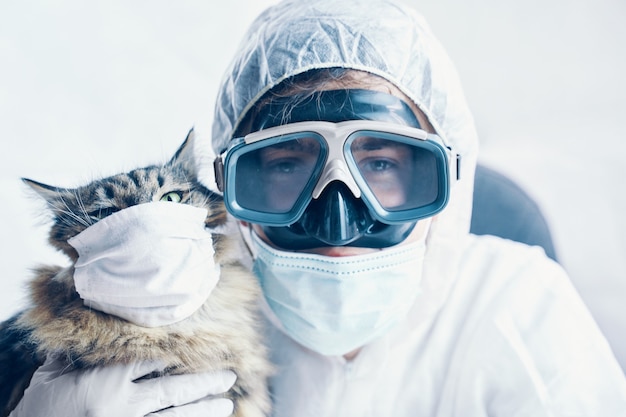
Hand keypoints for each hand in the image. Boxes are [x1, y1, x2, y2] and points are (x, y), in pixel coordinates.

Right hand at [9, 354, 235, 416]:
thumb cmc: (40, 406)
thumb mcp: (55, 372)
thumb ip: (81, 348)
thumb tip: (91, 314)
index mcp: (108, 380)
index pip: (153, 360)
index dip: (181, 353)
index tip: (205, 345)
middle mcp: (123, 404)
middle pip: (173, 390)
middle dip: (204, 383)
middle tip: (229, 376)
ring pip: (175, 416)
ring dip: (203, 410)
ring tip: (226, 405)